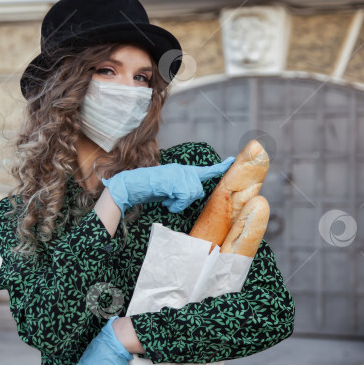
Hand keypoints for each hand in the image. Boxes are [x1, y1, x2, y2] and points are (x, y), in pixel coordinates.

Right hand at [101, 157, 234, 216]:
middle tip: (171, 201)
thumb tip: (196, 194)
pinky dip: (175, 204)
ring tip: (166, 200)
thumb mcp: (169, 190)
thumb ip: (183, 190)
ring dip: (179, 203)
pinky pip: (184, 196)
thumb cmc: (148, 191)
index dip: (220, 167)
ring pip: (192, 194)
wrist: (130, 186)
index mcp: (182, 171)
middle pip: (198, 190)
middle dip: (187, 200)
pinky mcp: (173, 179)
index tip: (232, 160)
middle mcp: (182, 169)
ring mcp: (178, 173)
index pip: (205, 170)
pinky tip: (165, 201)